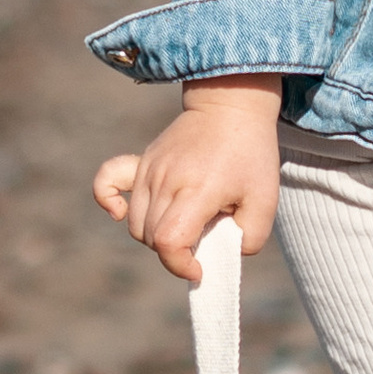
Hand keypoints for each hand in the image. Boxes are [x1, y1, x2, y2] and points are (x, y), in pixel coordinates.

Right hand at [94, 76, 282, 282]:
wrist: (232, 105)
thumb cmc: (250, 154)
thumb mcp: (265, 201)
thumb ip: (250, 238)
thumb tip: (223, 254)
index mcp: (197, 191)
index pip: (168, 241)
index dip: (180, 265)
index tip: (199, 267)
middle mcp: (166, 180)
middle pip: (151, 237)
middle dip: (175, 252)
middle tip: (203, 238)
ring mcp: (150, 169)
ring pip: (136, 223)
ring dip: (155, 236)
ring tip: (185, 224)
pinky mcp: (142, 161)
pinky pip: (107, 181)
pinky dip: (108, 201)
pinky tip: (120, 213)